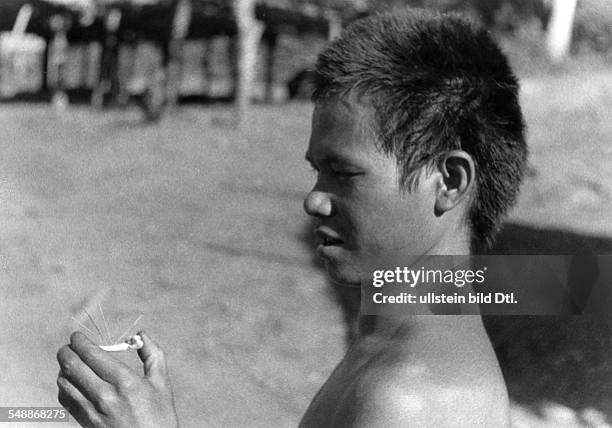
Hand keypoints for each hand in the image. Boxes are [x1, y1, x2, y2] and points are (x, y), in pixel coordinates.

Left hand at [57, 331, 178, 427]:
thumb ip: (152, 354)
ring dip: (64, 369)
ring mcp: (92, 412)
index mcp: (125, 382)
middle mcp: (105, 396)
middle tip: (69, 346)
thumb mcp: (162, 383)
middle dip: (66, 351)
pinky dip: (64, 387)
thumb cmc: (159, 417)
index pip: (92, 354)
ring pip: (64, 383)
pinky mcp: (85, 423)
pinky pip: (65, 400)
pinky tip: (72, 383)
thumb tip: (141, 335)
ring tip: (71, 363)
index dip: (80, 341)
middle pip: (72, 366)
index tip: (78, 336)